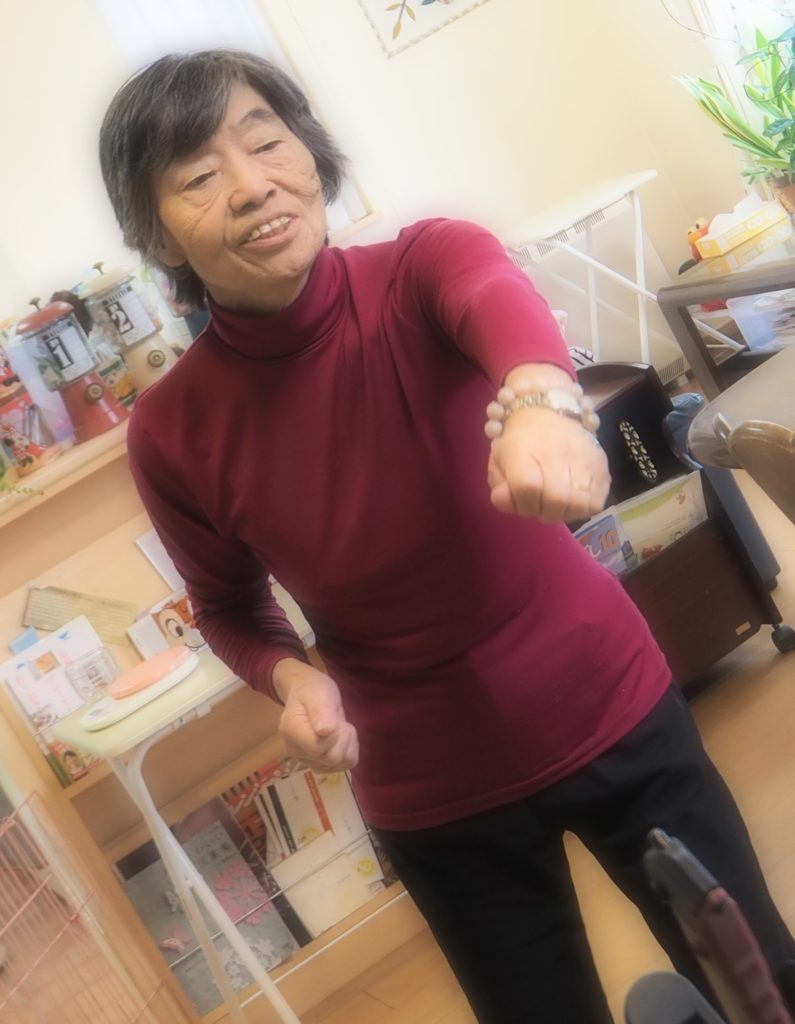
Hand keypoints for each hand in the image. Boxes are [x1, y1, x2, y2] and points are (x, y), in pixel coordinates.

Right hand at [273, 660, 358, 772]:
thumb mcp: (319, 693)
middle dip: (342, 736)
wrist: (309, 693)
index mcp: (291, 731)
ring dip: (347, 742)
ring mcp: (308, 760)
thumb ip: (321, 711)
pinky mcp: (321, 765)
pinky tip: (340, 736)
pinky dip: (350, 748)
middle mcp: (295, 751)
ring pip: (341, 763)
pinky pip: (346, 764)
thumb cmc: (313, 691)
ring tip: (337, 725)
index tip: (332, 718)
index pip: (317, 748)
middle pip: (331, 758)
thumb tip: (325, 732)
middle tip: (336, 719)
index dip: (332, 735)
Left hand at [488, 407, 610, 522]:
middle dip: (543, 511)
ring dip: (563, 512)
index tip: (521, 500)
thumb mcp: (499, 460)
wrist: (550, 412)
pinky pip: (595, 502)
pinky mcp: (602, 465)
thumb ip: (499, 484)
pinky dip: (581, 508)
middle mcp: (557, 451)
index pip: (526, 488)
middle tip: (539, 504)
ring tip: (554, 503)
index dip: (522, 504)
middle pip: (556, 501)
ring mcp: (583, 458)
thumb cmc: (520, 441)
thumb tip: (501, 501)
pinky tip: (571, 500)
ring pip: (578, 504)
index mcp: (525, 448)